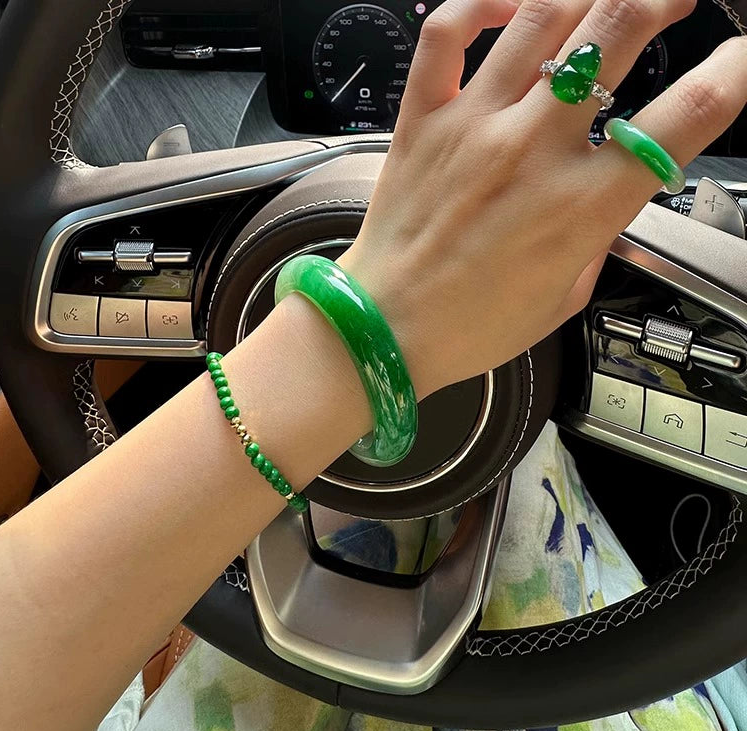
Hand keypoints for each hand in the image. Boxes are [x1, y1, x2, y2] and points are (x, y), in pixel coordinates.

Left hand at [337, 0, 746, 398]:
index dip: (732, 73)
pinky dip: (482, 0)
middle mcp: (532, 152)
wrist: (385, 331)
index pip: (686, 117)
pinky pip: (448, 32)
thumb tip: (605, 200)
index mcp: (582, 207)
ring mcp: (473, 127)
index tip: (738, 58)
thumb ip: (595, 238)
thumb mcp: (563, 298)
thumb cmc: (469, 326)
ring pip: (543, 14)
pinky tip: (510, 3)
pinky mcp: (423, 121)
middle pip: (618, 29)